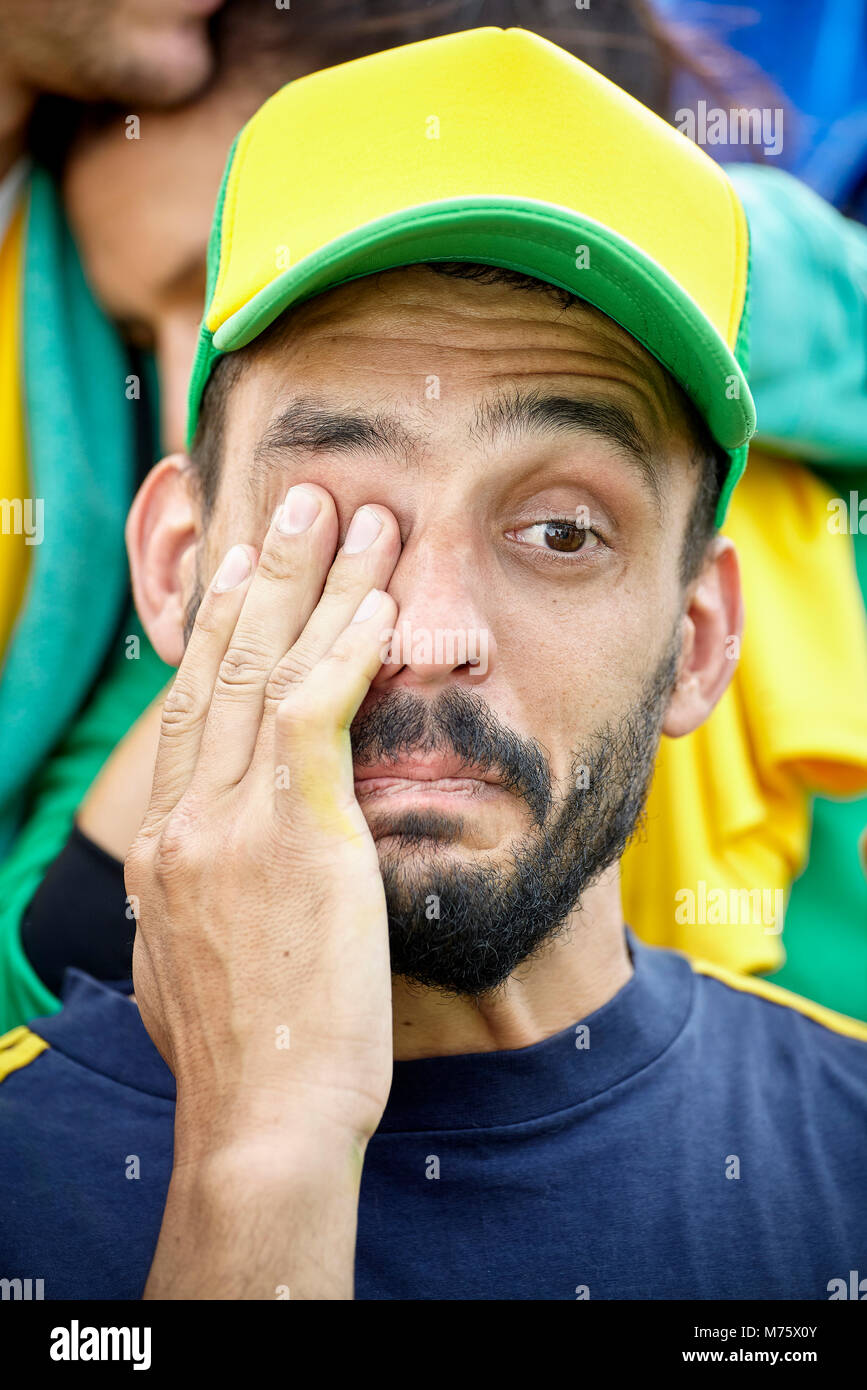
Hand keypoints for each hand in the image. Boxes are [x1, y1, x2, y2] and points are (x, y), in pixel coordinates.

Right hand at [125, 486, 400, 1159]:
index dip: (214, 636)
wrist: (263, 1122)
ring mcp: (233, 825)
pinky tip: (378, 599)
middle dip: (259, 577)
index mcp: (167, 850)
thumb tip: (189, 886)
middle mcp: (188, 821)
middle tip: (289, 505)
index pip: (190, 713)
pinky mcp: (295, 838)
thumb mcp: (192, 967)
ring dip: (311, 583)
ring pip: (267, 670)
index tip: (236, 580)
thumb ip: (192, 904)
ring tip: (345, 513)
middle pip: (220, 668)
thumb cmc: (248, 1062)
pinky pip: (317, 714)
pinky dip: (346, 648)